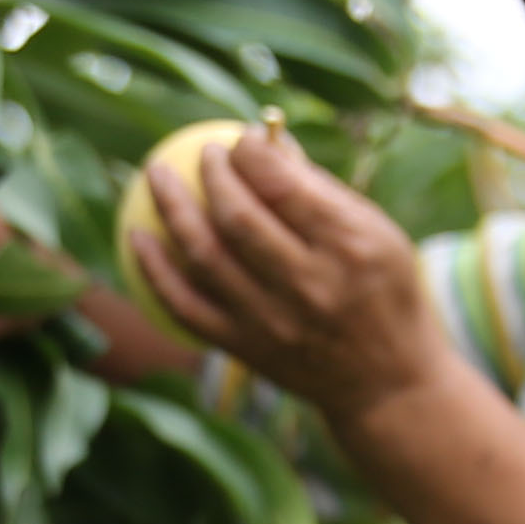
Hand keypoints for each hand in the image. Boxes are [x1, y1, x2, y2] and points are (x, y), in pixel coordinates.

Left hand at [120, 123, 455, 421]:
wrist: (388, 385)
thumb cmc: (386, 293)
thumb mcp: (379, 233)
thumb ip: (320, 190)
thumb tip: (266, 141)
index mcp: (347, 246)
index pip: (282, 184)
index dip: (250, 151)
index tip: (243, 138)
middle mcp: (309, 285)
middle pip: (238, 217)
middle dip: (211, 173)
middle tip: (204, 154)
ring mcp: (272, 322)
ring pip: (204, 256)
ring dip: (170, 208)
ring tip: (156, 175)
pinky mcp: (246, 349)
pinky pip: (185, 306)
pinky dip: (154, 270)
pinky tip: (137, 237)